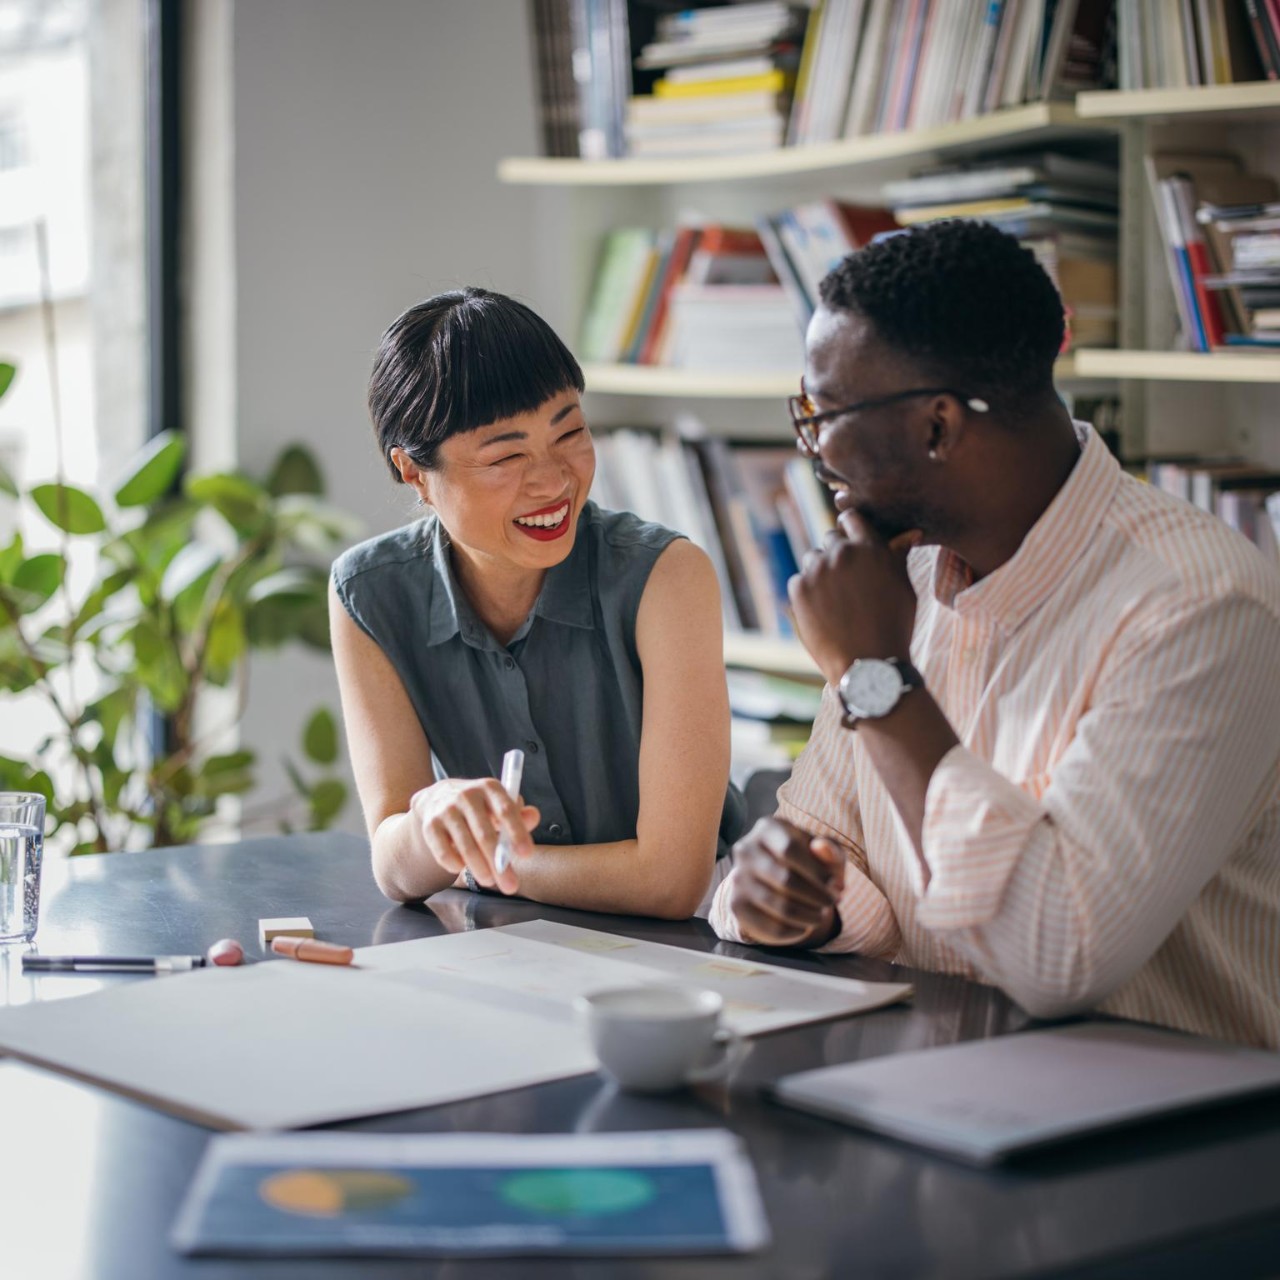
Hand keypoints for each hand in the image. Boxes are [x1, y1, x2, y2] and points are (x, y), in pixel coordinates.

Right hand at [407, 778, 539, 895]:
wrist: (438, 798)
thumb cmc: (480, 807)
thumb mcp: (500, 806)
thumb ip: (519, 815)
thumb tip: (534, 817)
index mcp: (489, 788)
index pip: (506, 810)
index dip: (517, 833)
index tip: (526, 854)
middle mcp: (467, 795)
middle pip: (485, 833)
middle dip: (498, 863)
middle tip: (510, 885)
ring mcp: (446, 809)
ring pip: (465, 844)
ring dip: (478, 867)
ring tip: (489, 881)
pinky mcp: (430, 825)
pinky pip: (442, 850)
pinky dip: (453, 863)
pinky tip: (461, 869)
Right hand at [728, 817, 845, 947]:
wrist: (775, 880)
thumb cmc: (807, 861)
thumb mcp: (824, 853)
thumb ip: (830, 849)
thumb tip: (822, 847)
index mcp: (767, 828)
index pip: (789, 849)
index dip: (817, 872)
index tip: (836, 884)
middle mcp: (746, 849)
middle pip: (785, 880)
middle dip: (818, 896)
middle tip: (832, 902)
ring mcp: (737, 878)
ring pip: (780, 906)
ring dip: (810, 916)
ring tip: (821, 915)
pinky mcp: (736, 905)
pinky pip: (771, 927)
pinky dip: (795, 932)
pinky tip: (805, 926)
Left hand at [789, 512, 920, 686]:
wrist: (868, 663)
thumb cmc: (893, 626)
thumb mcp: (904, 588)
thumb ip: (898, 556)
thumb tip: (909, 533)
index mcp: (870, 547)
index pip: (852, 519)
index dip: (851, 528)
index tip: (851, 539)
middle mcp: (841, 553)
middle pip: (831, 538)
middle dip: (837, 553)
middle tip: (846, 579)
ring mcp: (817, 570)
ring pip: (813, 559)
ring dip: (821, 571)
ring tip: (836, 599)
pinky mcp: (799, 589)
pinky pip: (798, 580)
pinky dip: (807, 591)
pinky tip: (822, 610)